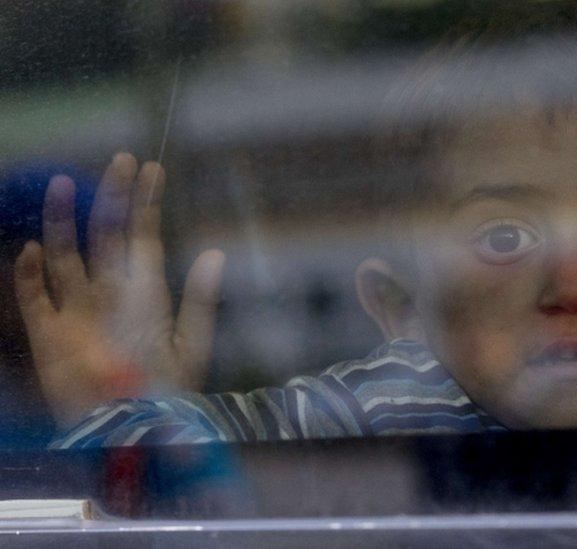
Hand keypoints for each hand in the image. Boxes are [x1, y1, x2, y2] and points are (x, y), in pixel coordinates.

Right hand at [13, 153, 224, 426]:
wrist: (133, 433)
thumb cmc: (168, 393)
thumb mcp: (192, 345)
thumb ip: (200, 299)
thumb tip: (214, 252)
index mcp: (144, 293)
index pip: (144, 237)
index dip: (147, 204)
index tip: (153, 168)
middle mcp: (108, 294)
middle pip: (105, 235)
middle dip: (112, 197)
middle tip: (120, 160)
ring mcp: (76, 311)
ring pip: (65, 255)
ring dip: (62, 220)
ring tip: (65, 183)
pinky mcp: (48, 335)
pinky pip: (33, 297)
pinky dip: (30, 274)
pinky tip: (34, 248)